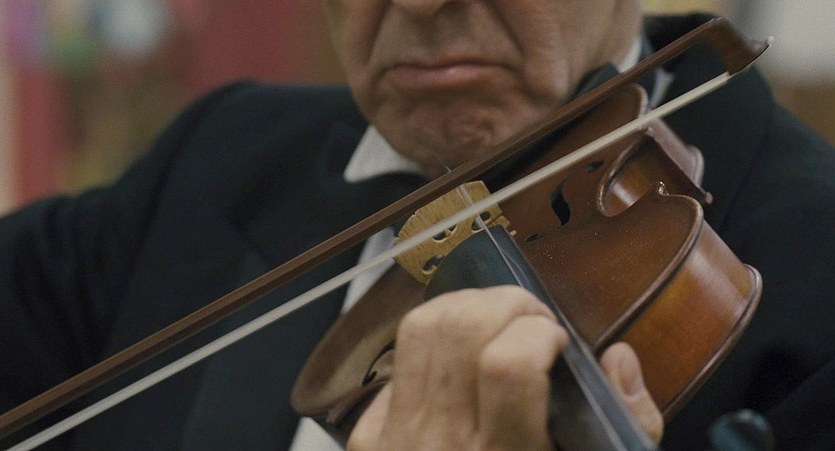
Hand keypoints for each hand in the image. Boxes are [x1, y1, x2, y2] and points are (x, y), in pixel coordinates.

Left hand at [347, 285, 662, 449]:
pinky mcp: (370, 439)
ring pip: (420, 330)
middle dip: (505, 303)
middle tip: (530, 319)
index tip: (557, 340)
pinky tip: (457, 359)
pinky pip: (395, 364)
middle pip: (460, 330)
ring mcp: (396, 439)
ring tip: (496, 320)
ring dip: (465, 306)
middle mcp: (442, 445)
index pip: (509, 366)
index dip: (539, 332)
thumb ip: (628, 426)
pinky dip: (430, 344)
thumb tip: (616, 358)